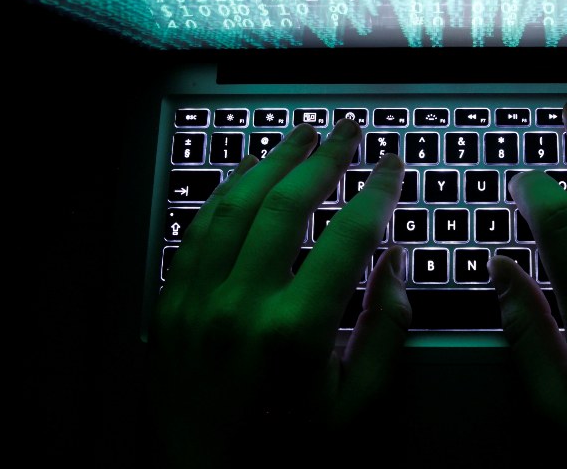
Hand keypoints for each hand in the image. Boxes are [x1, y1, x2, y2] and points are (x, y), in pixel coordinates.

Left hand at [149, 118, 409, 466]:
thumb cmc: (289, 454)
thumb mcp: (357, 409)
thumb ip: (385, 331)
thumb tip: (397, 262)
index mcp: (294, 332)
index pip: (348, 237)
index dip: (376, 192)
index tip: (392, 166)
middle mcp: (240, 306)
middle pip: (287, 205)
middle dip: (324, 159)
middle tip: (348, 130)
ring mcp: (196, 302)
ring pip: (234, 206)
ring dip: (271, 162)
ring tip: (300, 135)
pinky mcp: (169, 307)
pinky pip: (195, 230)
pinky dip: (223, 193)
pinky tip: (244, 170)